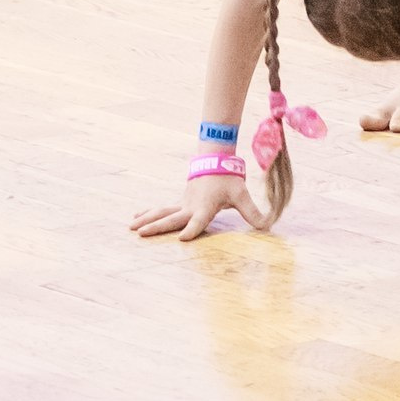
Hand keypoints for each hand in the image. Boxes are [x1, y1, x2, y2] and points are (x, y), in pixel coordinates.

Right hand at [130, 174, 267, 240]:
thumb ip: (253, 212)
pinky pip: (162, 209)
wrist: (215, 161)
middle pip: (171, 218)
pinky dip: (148, 213)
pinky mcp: (180, 203)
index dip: (192, 230)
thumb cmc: (228, 180)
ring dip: (147, 220)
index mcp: (205, 207)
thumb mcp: (242, 195)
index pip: (198, 221)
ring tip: (132, 229)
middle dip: (157, 227)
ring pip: (161, 213)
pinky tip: (136, 218)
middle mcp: (190, 207)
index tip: (181, 239)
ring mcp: (183, 204)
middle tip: (142, 234)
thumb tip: (268, 226)